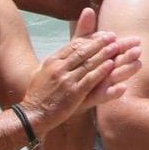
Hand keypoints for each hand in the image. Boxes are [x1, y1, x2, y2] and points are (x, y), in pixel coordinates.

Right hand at [19, 9, 142, 129]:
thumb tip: (67, 51)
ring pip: (88, 63)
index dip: (89, 39)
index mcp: (52, 61)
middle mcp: (59, 68)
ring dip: (103, 54)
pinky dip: (100, 71)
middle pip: (82, 51)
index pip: (73, 45)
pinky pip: (89, 79)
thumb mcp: (42, 72)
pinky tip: (110, 65)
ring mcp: (66, 80)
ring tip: (116, 46)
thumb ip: (56, 60)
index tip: (101, 34)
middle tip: (112, 36)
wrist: (32, 115)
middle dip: (99, 42)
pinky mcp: (73, 93)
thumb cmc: (38, 95)